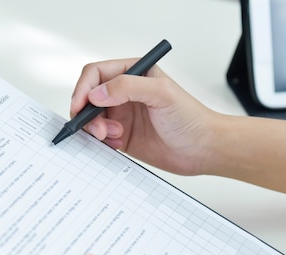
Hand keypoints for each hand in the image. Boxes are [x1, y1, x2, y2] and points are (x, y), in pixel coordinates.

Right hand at [70, 59, 218, 175]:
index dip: (84, 88)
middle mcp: (125, 93)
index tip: (82, 105)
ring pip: (91, 119)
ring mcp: (122, 115)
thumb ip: (128, 87)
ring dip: (95, 128)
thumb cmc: (191, 118)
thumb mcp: (162, 94)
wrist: (202, 149)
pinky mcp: (122, 137)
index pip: (97, 74)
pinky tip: (117, 144)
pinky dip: (101, 142)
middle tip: (98, 127)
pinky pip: (99, 138)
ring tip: (113, 136)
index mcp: (134, 74)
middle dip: (87, 113)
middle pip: (89, 97)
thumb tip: (97, 93)